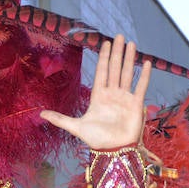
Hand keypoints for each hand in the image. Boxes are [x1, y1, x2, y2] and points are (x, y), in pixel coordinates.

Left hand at [40, 35, 150, 151]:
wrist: (113, 151)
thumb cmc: (96, 140)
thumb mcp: (75, 127)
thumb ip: (60, 119)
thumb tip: (40, 114)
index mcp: (99, 96)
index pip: (102, 72)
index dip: (104, 58)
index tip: (106, 44)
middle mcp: (113, 94)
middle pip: (115, 68)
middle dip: (117, 52)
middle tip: (119, 36)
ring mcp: (125, 98)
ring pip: (127, 73)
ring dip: (129, 59)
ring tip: (132, 44)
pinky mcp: (136, 105)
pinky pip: (141, 87)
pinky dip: (144, 76)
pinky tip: (147, 63)